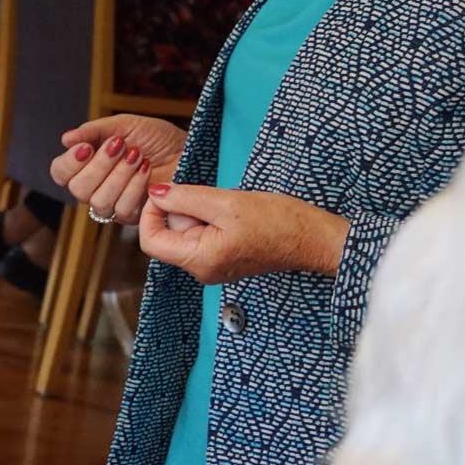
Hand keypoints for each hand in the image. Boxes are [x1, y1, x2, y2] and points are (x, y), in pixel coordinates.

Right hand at [50, 115, 187, 223]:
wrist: (188, 151)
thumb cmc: (157, 137)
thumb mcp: (125, 125)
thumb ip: (94, 130)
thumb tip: (66, 139)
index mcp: (88, 165)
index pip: (60, 172)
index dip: (69, 162)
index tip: (86, 147)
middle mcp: (95, 187)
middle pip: (77, 189)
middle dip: (99, 166)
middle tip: (120, 146)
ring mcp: (113, 204)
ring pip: (99, 201)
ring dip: (119, 175)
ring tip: (136, 155)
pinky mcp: (133, 216)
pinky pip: (122, 208)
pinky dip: (134, 187)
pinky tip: (146, 170)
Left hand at [135, 184, 349, 284]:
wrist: (313, 238)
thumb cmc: (278, 222)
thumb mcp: (226, 202)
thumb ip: (185, 198)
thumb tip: (155, 193)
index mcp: (199, 260)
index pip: (150, 241)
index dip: (150, 213)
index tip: (166, 193)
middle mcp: (202, 270)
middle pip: (168, 236)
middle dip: (182, 212)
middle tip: (212, 201)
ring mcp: (213, 267)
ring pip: (186, 234)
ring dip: (199, 215)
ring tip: (227, 209)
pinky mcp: (223, 259)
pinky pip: (202, 236)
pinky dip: (210, 220)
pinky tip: (232, 216)